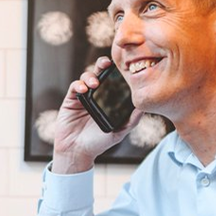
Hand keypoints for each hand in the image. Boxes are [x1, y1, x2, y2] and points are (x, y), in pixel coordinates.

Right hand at [52, 56, 143, 173]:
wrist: (77, 151)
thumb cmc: (99, 142)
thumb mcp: (119, 132)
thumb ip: (131, 121)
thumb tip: (143, 108)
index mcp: (109, 99)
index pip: (114, 80)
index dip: (117, 71)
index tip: (123, 67)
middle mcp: (96, 95)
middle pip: (99, 73)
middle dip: (102, 64)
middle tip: (107, 63)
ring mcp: (84, 96)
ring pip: (86, 77)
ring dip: (90, 76)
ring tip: (94, 84)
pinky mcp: (71, 99)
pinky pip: (74, 86)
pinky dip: (78, 85)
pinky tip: (83, 89)